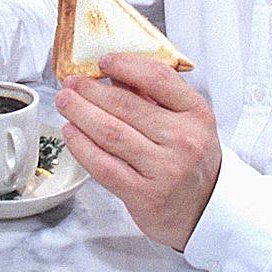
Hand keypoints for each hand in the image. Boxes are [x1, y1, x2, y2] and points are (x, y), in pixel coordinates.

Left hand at [54, 53, 221, 249]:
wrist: (205, 209)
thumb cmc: (191, 160)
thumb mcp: (186, 121)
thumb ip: (154, 96)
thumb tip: (113, 74)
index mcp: (197, 113)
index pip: (158, 78)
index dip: (126, 65)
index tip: (103, 61)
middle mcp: (183, 140)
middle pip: (126, 105)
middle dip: (91, 90)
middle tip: (71, 82)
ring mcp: (165, 169)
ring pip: (111, 133)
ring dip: (80, 113)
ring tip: (65, 102)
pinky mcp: (145, 196)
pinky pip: (104, 166)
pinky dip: (82, 147)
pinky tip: (71, 134)